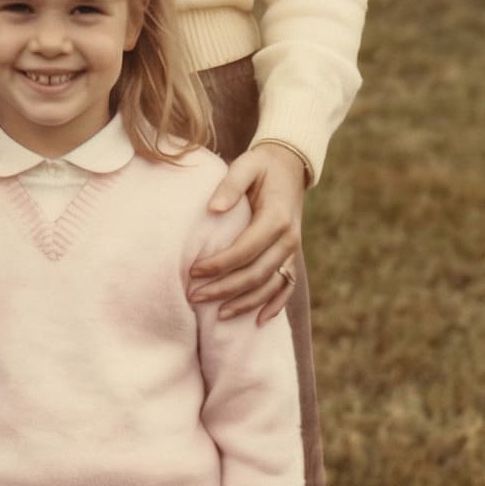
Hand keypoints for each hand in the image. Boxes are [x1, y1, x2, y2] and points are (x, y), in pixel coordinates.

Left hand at [188, 145, 307, 323]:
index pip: (245, 250)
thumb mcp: (246, 165)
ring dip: (245, 303)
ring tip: (217, 315)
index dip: (219, 264)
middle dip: (224, 289)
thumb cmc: (262, 165)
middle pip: (256, 274)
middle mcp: (288, 239)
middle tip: (193, 296)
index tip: (192, 271)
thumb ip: (229, 185)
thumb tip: (212, 209)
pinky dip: (274, 305)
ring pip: (270, 286)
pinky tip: (258, 320)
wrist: (290, 165)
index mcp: (276, 218)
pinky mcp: (291, 255)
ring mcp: (292, 250)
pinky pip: (286, 286)